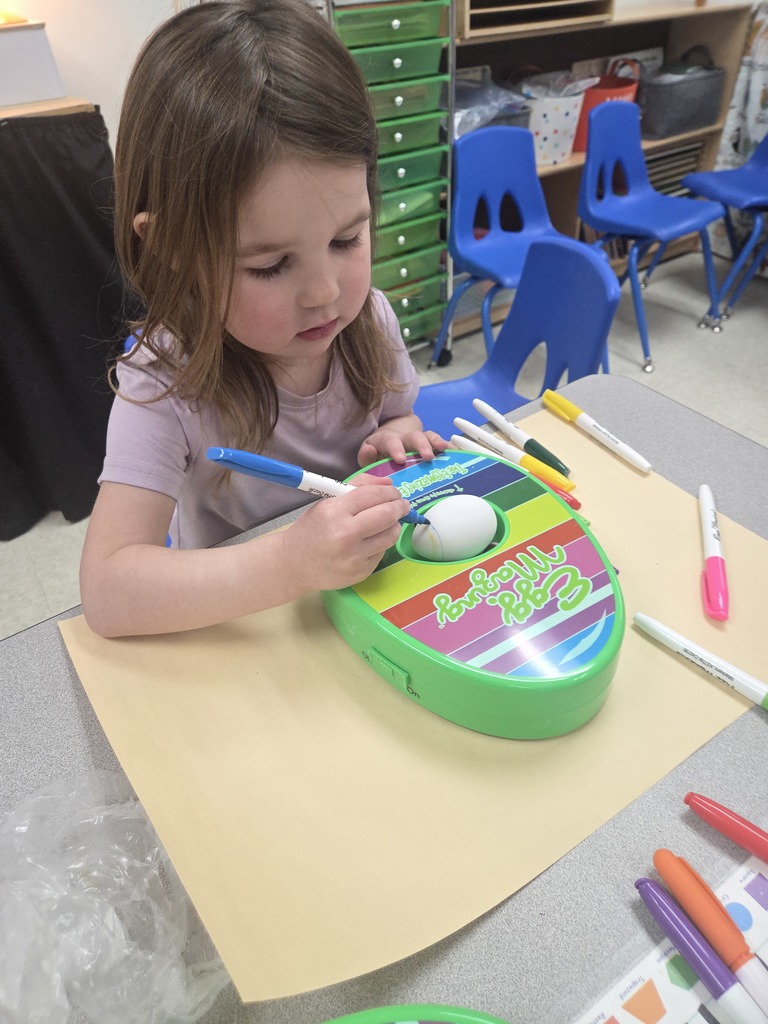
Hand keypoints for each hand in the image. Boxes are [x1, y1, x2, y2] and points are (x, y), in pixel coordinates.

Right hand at [278, 483, 408, 591]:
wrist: (294, 564)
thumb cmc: (311, 529)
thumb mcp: (327, 502)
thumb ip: (358, 487)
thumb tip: (389, 484)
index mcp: (334, 512)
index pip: (373, 495)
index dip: (389, 492)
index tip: (394, 492)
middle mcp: (345, 535)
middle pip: (387, 515)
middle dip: (400, 507)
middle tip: (402, 505)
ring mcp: (354, 557)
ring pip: (390, 535)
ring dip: (394, 525)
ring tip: (387, 522)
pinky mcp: (361, 572)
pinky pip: (382, 552)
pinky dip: (380, 543)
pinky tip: (369, 541)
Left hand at [357, 414, 449, 466]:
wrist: (391, 439)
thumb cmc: (378, 453)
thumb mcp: (368, 455)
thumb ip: (366, 456)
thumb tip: (370, 451)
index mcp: (386, 440)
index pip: (390, 442)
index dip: (395, 449)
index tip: (400, 459)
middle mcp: (404, 437)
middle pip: (413, 437)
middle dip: (421, 445)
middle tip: (428, 456)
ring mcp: (418, 439)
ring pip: (428, 437)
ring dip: (437, 442)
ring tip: (445, 449)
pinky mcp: (430, 444)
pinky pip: (441, 444)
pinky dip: (450, 447)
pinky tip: (459, 453)